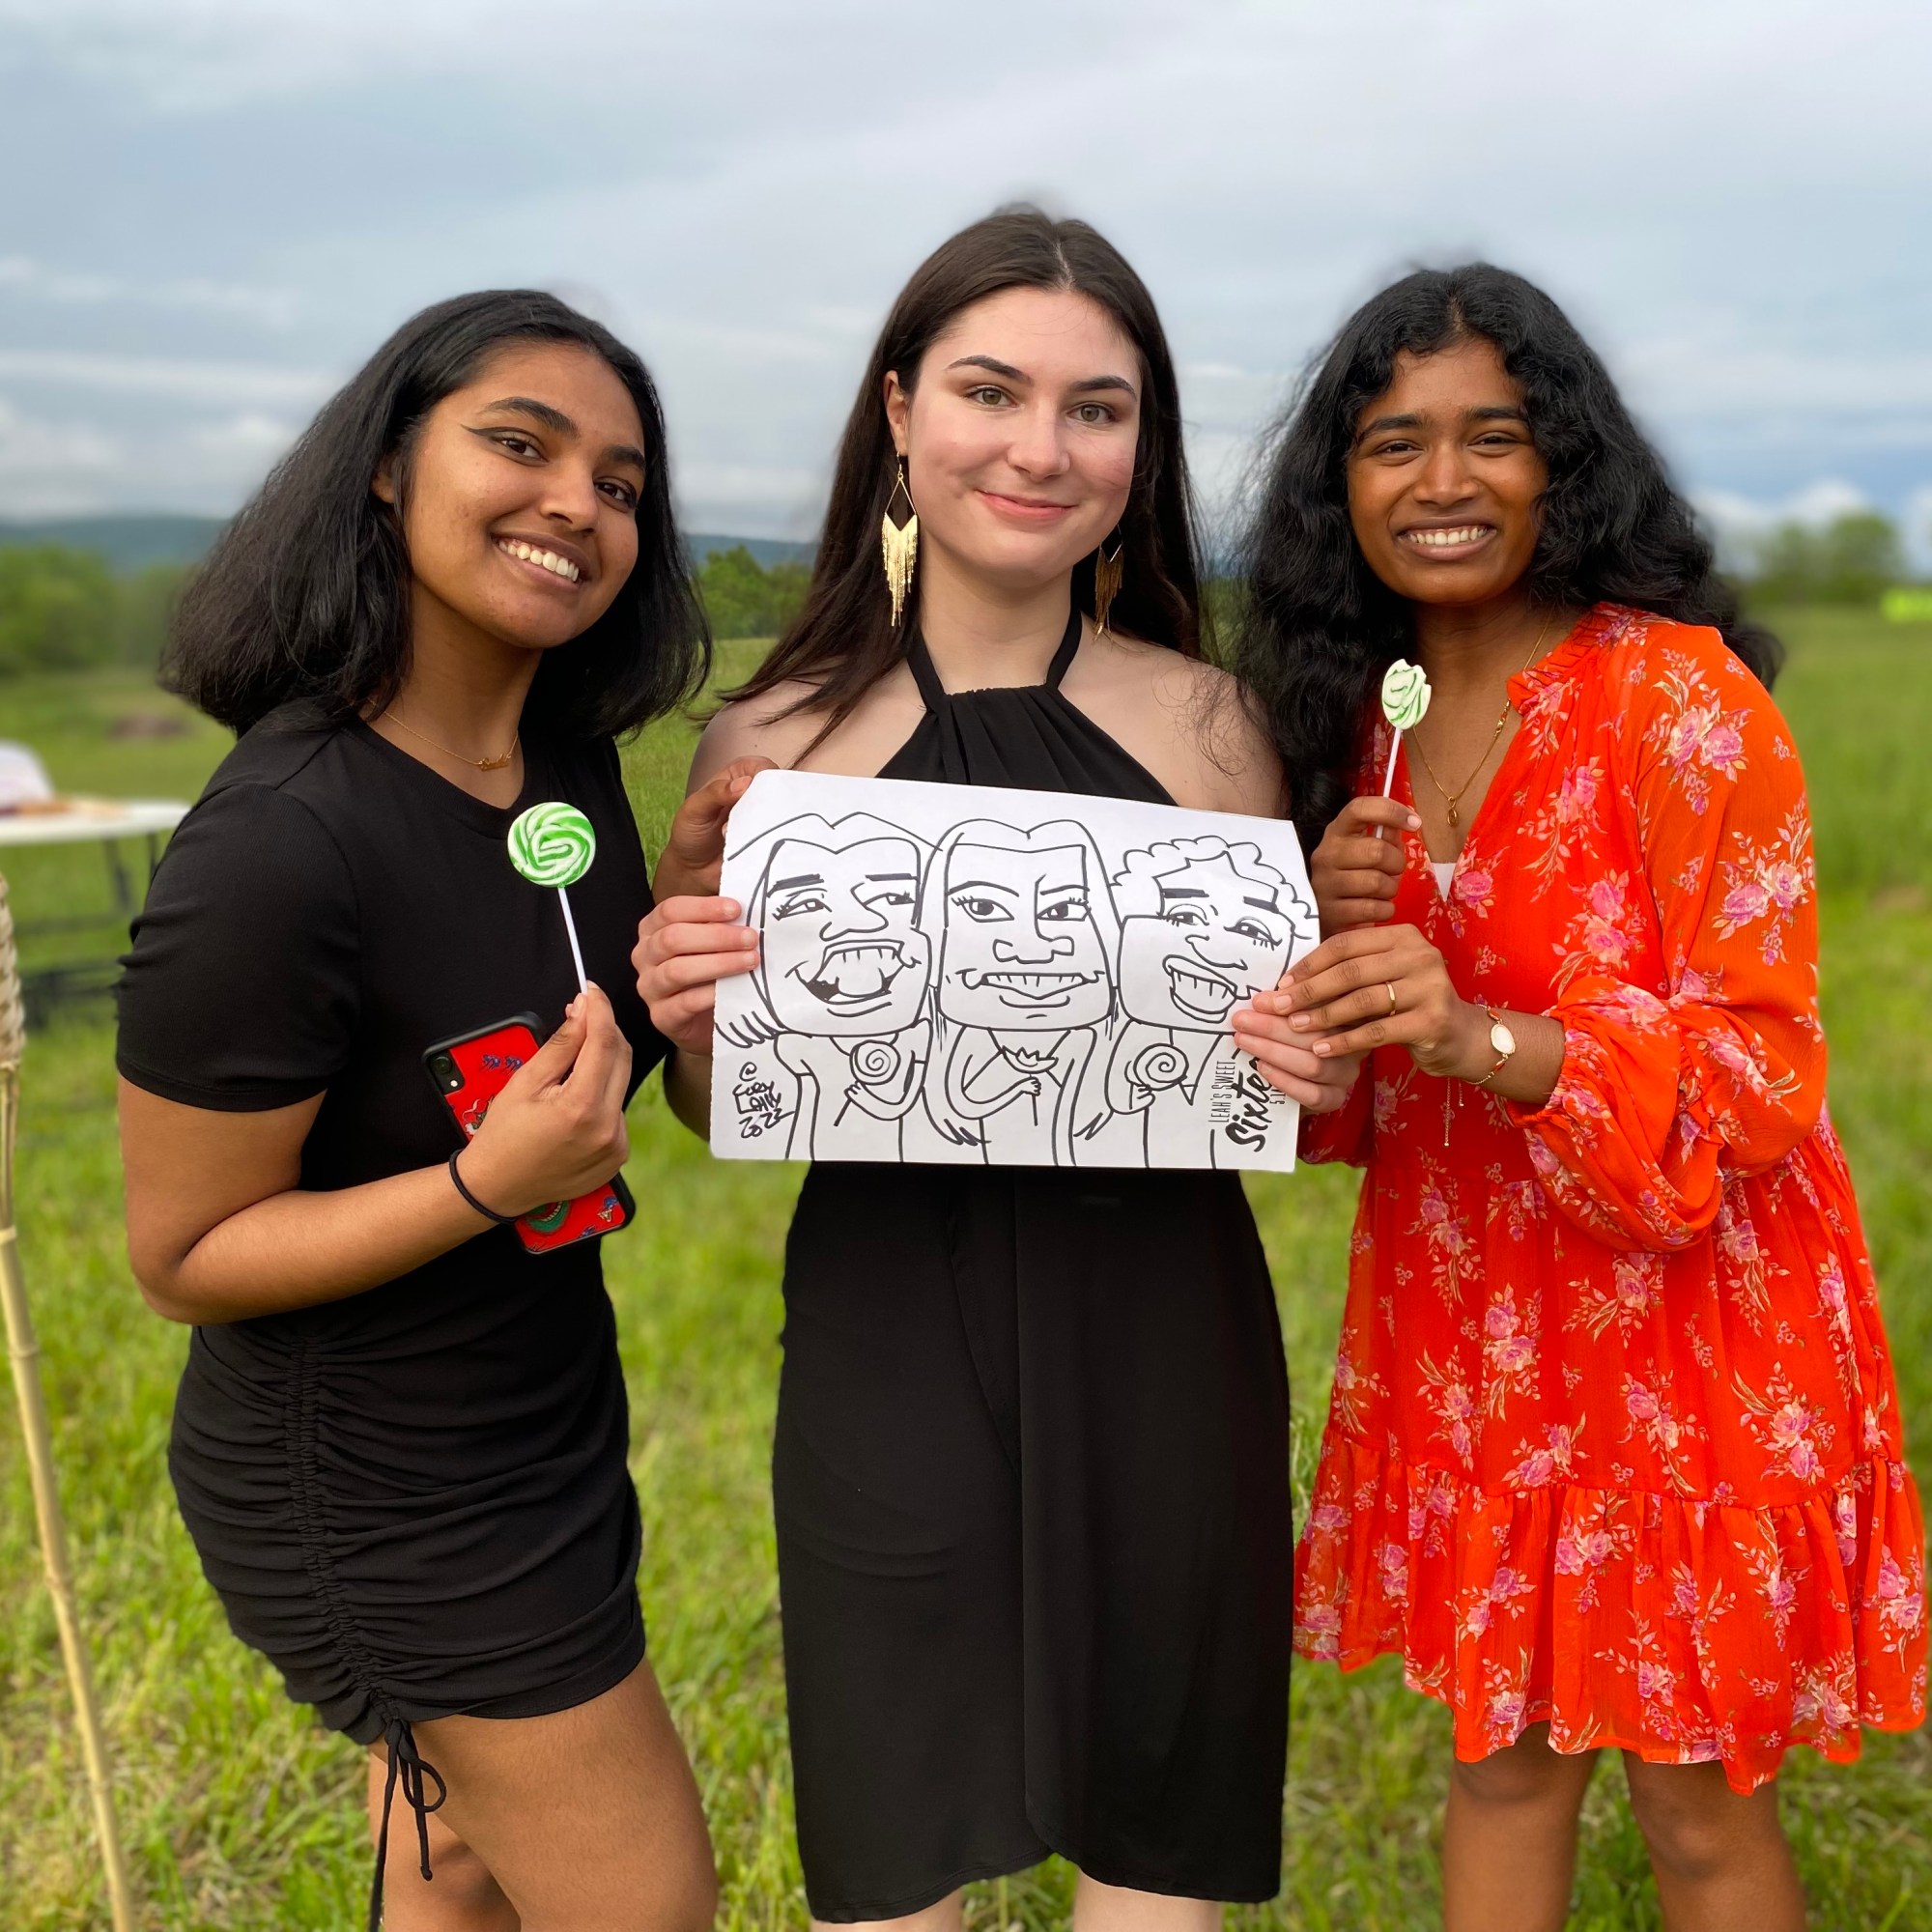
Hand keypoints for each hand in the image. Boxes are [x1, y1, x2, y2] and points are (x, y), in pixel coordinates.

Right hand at [458, 986, 631, 1218]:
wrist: (499, 1186)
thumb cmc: (503, 1133)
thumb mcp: (525, 1082)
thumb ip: (561, 1044)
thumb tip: (584, 1010)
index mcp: (581, 1106)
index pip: (604, 1042)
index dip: (600, 1010)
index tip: (592, 991)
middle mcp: (608, 1127)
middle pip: (622, 1059)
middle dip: (605, 1031)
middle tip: (583, 1016)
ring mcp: (617, 1145)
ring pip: (621, 1083)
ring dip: (602, 1065)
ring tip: (569, 1069)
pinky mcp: (618, 1156)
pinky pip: (617, 1110)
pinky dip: (602, 1095)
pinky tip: (576, 1101)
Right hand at [632, 895, 758, 1054]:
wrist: (707, 1020)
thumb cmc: (710, 972)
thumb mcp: (712, 943)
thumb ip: (721, 923)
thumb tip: (748, 906)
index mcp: (652, 930)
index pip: (669, 910)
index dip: (704, 908)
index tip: (736, 909)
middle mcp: (644, 956)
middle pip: (673, 938)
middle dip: (716, 936)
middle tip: (750, 937)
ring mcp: (649, 987)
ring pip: (677, 970)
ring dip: (718, 963)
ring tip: (750, 960)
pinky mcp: (661, 1016)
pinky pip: (684, 1002)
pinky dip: (711, 993)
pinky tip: (734, 987)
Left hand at [651, 756, 775, 900]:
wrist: (694, 871)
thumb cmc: (690, 833)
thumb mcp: (694, 809)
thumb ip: (715, 793)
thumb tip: (745, 783)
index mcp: (738, 775)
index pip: (763, 767)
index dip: (765, 779)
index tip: (756, 797)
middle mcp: (755, 792)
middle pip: (779, 789)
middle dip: (767, 805)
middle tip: (747, 821)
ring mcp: (764, 817)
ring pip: (783, 813)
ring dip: (766, 825)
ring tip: (741, 836)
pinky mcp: (769, 838)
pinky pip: (782, 835)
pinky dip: (772, 840)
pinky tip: (750, 848)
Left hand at [1229, 1001, 1366, 1109]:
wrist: (1295, 1086)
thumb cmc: (1291, 1037)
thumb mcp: (1290, 1014)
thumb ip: (1284, 1004)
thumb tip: (1262, 1000)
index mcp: (1346, 1015)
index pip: (1322, 1006)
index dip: (1289, 1003)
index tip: (1259, 1001)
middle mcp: (1351, 1043)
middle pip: (1315, 1035)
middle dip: (1272, 1027)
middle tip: (1242, 1021)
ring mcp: (1346, 1073)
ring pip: (1312, 1065)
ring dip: (1273, 1052)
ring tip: (1246, 1042)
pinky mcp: (1335, 1098)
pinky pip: (1312, 1093)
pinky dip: (1284, 1080)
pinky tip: (1263, 1067)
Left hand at [1254, 923, 1488, 1079]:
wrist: (1458, 1035)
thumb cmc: (1408, 1004)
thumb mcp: (1381, 978)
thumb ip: (1349, 972)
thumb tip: (1289, 982)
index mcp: (1402, 936)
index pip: (1345, 944)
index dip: (1310, 964)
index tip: (1282, 984)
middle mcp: (1419, 955)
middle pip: (1351, 971)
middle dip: (1310, 990)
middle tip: (1278, 1006)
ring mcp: (1429, 986)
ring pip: (1363, 1000)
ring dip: (1324, 1016)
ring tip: (1296, 1027)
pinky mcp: (1432, 1020)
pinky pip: (1378, 1031)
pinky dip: (1346, 1041)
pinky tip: (1322, 1049)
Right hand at [1309, 795, 1420, 931]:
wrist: (1327, 916)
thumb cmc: (1354, 877)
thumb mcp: (1367, 851)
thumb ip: (1386, 836)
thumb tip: (1408, 821)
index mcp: (1336, 833)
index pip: (1359, 809)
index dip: (1390, 811)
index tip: (1414, 822)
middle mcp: (1326, 855)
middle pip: (1377, 851)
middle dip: (1396, 864)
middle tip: (1394, 871)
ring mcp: (1325, 884)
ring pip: (1377, 882)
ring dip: (1390, 889)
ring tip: (1383, 892)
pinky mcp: (1331, 913)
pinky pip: (1374, 909)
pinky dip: (1385, 910)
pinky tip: (1376, 908)